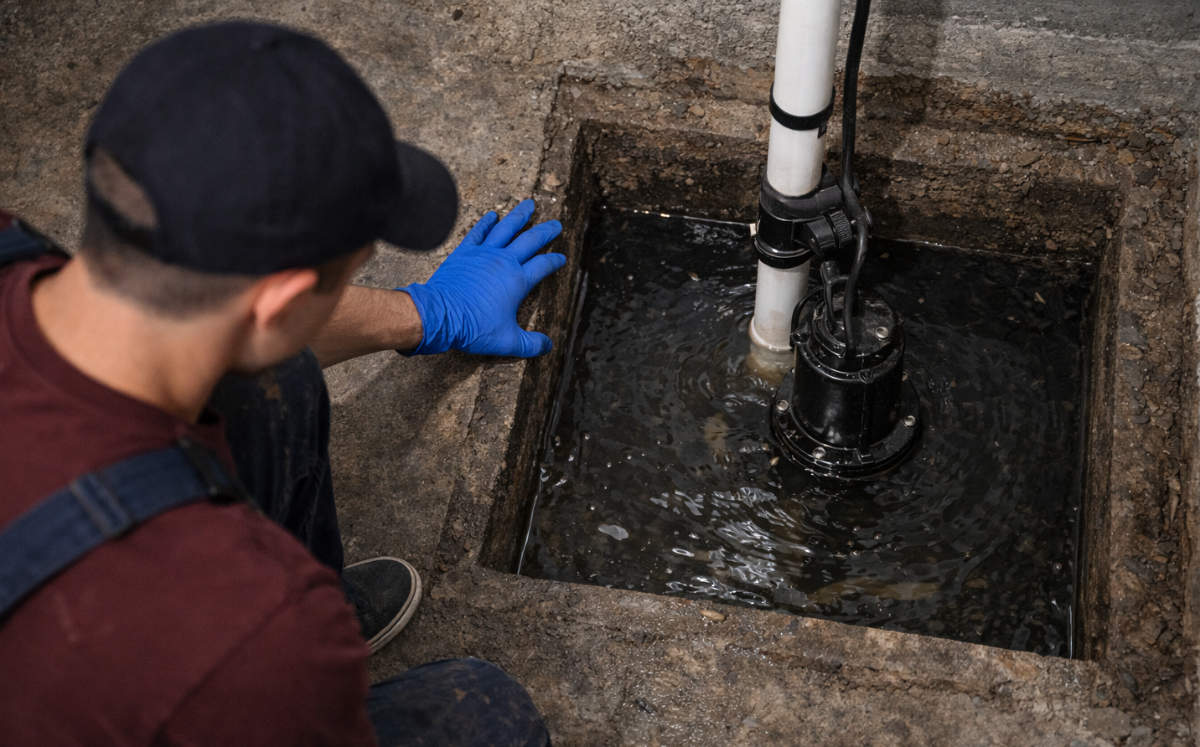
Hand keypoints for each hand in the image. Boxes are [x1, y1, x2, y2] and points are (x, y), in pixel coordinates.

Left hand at [400, 199, 564, 356]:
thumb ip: (531, 344)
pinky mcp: (464, 253)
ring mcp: (484, 254)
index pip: (543, 266)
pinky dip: (486, 223)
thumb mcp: (508, 342)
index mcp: (518, 280)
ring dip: (519, 216)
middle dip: (545, 232)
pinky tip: (493, 215)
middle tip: (556, 224)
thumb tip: (548, 347)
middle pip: (530, 240)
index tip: (561, 257)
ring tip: (529, 204)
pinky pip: (478, 233)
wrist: (440, 315)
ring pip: (506, 229)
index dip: (554, 261)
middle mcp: (504, 262)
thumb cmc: (474, 328)